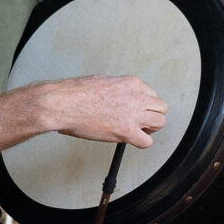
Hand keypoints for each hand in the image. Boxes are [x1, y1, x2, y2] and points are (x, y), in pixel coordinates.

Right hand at [35, 75, 167, 148]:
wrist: (61, 103)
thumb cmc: (73, 94)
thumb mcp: (102, 81)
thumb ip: (117, 89)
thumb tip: (119, 98)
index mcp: (130, 82)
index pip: (151, 94)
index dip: (144, 104)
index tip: (136, 110)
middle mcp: (135, 97)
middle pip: (161, 107)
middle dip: (152, 115)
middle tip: (141, 122)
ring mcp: (132, 114)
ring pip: (160, 122)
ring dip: (151, 128)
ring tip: (138, 131)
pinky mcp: (127, 131)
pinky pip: (147, 142)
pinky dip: (142, 143)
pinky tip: (132, 140)